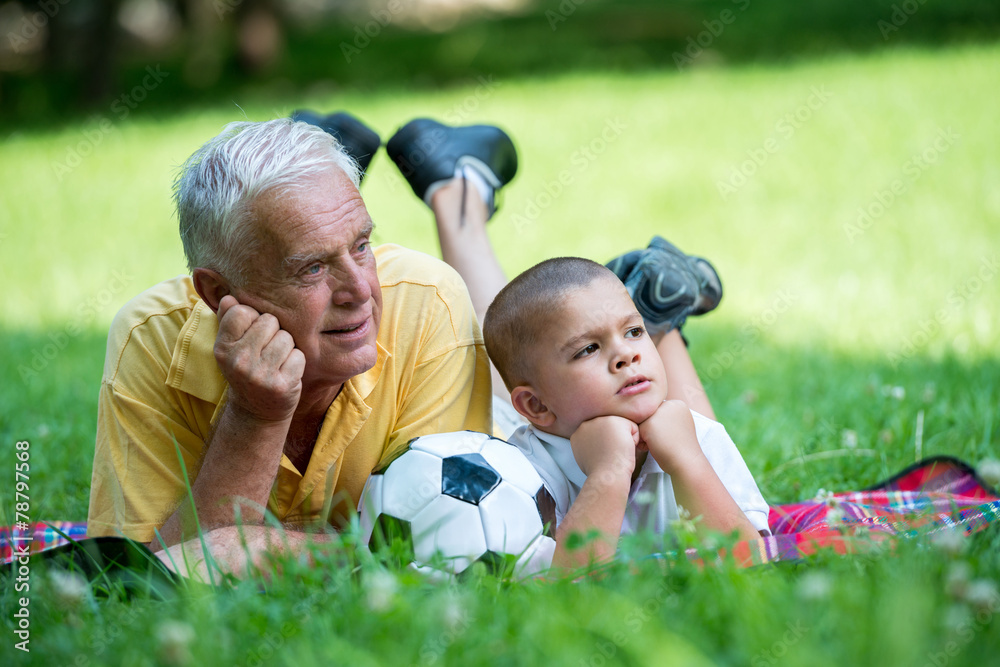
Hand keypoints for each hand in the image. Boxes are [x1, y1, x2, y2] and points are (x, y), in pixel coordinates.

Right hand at [213, 295, 304, 423]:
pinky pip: (299, 355)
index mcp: (223, 348)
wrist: (256, 411)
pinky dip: (296, 362)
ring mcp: (260, 375)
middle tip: (266, 352)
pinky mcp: (282, 386)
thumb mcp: (231, 348)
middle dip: (273, 332)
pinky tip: (285, 373)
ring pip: (286, 337)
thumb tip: (229, 297)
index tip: (252, 336)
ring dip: (286, 347)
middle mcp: (238, 362)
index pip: (242, 311)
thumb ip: (228, 320)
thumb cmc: (247, 370)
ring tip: (276, 362)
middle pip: (269, 321)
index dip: (253, 319)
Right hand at [570, 415, 639, 479]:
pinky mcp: (615, 420)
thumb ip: (589, 445)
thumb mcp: (586, 457)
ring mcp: (600, 420)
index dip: (606, 446)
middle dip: (613, 440)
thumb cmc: (600, 472)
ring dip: (623, 439)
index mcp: (578, 433)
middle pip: (609, 428)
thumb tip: (597, 444)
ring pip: (621, 427)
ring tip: (617, 453)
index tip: (604, 457)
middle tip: (611, 455)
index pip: (599, 433)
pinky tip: (625, 449)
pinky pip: (633, 427)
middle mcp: (587, 424)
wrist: (606, 475)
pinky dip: (633, 440)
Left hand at [637, 399, 700, 473]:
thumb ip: (667, 418)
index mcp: (678, 404)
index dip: (661, 427)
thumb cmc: (682, 449)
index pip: (659, 412)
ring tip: (661, 444)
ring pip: (642, 423)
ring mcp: (659, 412)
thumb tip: (651, 419)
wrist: (687, 462)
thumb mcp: (678, 426)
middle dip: (653, 430)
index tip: (672, 437)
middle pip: (649, 416)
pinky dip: (644, 442)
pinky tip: (656, 447)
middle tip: (666, 441)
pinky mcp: (650, 423)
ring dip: (647, 435)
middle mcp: (669, 404)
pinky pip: (638, 431)